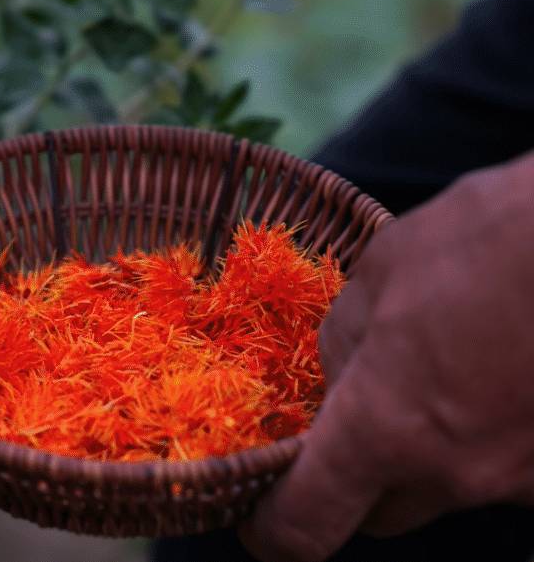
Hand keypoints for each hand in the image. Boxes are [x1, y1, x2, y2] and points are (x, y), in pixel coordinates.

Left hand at [239, 151, 533, 561]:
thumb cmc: (485, 241)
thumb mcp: (382, 270)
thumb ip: (347, 339)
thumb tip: (339, 377)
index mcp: (384, 427)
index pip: (307, 523)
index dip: (275, 527)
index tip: (262, 519)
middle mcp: (454, 475)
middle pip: (381, 513)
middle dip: (357, 478)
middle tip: (358, 411)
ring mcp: (519, 481)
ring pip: (450, 487)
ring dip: (434, 447)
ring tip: (449, 362)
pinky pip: (505, 467)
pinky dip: (491, 433)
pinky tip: (498, 369)